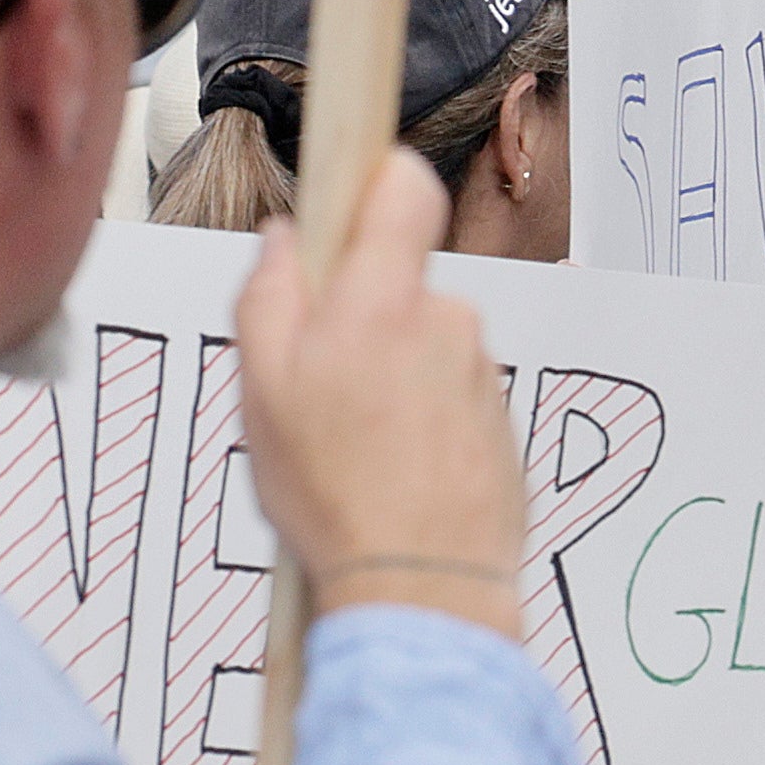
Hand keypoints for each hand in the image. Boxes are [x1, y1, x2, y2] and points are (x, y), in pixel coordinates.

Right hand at [235, 155, 525, 641]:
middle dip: (362, 314)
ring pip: (424, 342)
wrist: (420, 585)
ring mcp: (482, 369)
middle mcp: (446, 320)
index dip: (377, 180)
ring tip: (357, 444)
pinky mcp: (502, 416)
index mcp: (382, 300)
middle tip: (320, 385)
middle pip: (400, 281)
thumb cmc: (334, 492)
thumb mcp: (262, 390)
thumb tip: (284, 239)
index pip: (404, 188)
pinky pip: (450, 392)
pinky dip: (423, 417)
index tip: (351, 197)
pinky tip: (396, 468)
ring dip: (391, 374)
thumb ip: (268, 296)